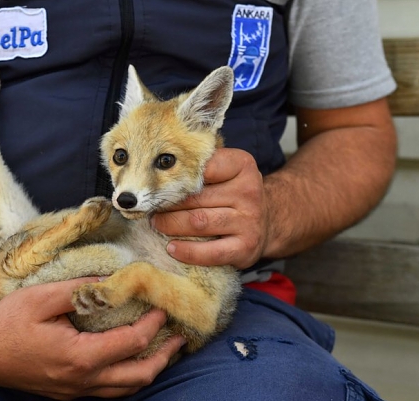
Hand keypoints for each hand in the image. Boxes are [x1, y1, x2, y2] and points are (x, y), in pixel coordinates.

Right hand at [0, 278, 184, 399]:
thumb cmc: (7, 322)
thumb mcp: (41, 297)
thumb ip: (80, 291)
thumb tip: (112, 282)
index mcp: (79, 356)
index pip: (131, 342)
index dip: (153, 324)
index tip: (162, 305)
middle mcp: (82, 380)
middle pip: (138, 375)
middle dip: (164, 356)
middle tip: (179, 336)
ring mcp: (75, 391)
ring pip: (125, 389)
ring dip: (149, 369)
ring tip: (164, 350)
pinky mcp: (68, 393)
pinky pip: (109, 391)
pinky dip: (128, 377)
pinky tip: (130, 361)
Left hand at [150, 148, 268, 268]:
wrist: (267, 222)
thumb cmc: (233, 194)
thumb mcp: (225, 172)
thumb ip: (200, 168)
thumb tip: (158, 172)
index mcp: (242, 166)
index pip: (204, 166)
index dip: (178, 175)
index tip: (159, 180)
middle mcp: (249, 192)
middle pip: (196, 197)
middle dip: (168, 203)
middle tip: (151, 206)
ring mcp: (249, 221)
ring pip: (198, 222)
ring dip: (171, 224)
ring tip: (157, 223)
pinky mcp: (245, 247)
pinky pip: (211, 252)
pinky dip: (187, 252)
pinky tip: (172, 248)